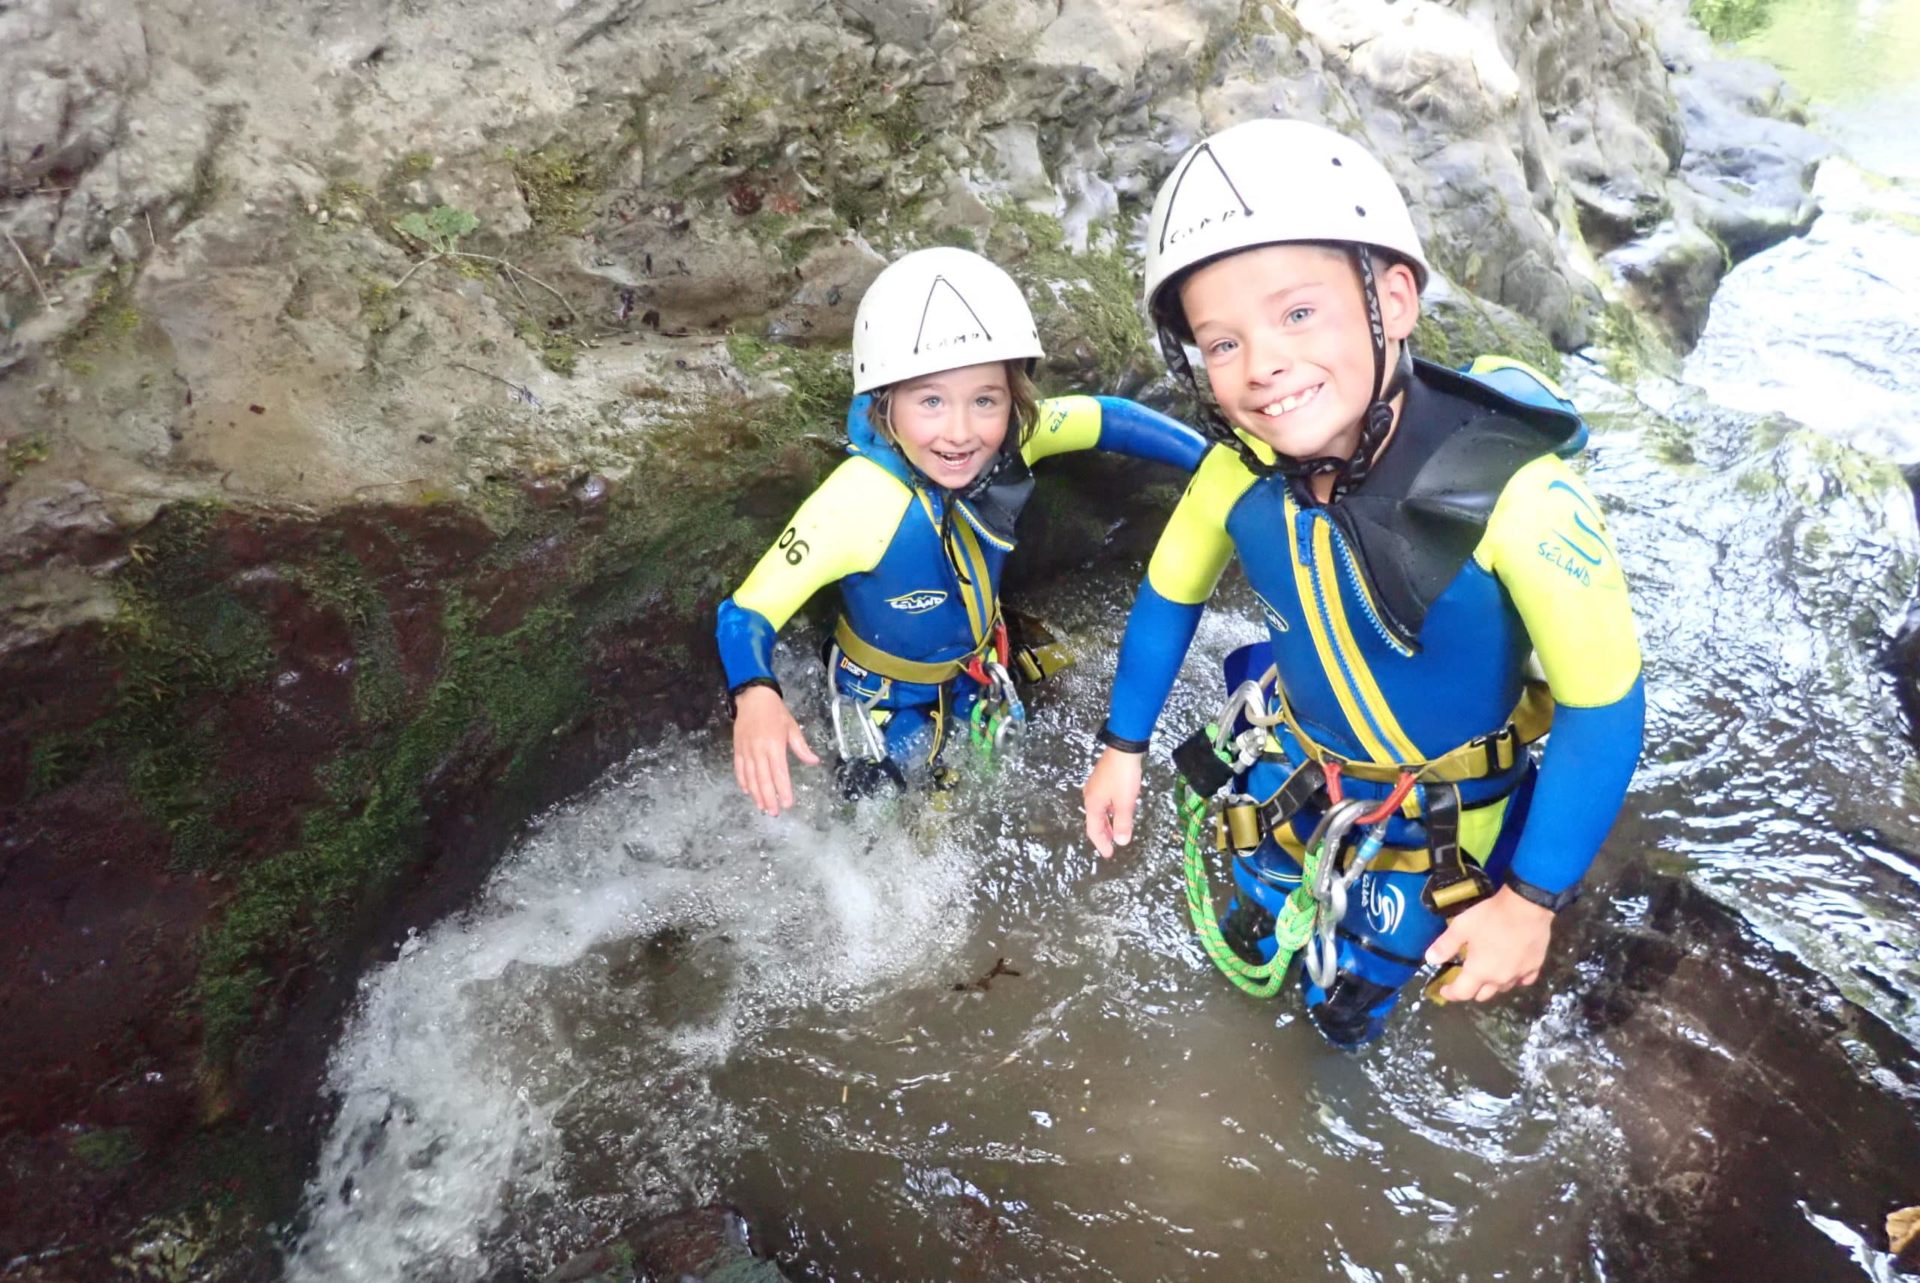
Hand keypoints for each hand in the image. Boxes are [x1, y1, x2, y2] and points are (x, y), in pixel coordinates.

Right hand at [732, 686, 820, 815]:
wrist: (753, 697)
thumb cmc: (776, 712)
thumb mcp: (792, 727)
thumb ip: (801, 747)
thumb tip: (814, 762)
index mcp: (775, 745)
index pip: (780, 773)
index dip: (783, 790)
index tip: (787, 803)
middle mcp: (759, 750)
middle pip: (764, 779)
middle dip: (769, 798)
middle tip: (774, 812)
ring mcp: (746, 750)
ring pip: (750, 777)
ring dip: (756, 794)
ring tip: (762, 807)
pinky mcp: (737, 748)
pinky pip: (739, 768)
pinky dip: (742, 781)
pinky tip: (748, 791)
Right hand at [1082, 746, 1144, 857]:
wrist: (1123, 747)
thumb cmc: (1123, 776)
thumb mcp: (1125, 802)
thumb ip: (1123, 823)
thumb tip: (1121, 842)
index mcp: (1093, 804)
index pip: (1094, 830)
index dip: (1101, 843)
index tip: (1109, 854)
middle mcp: (1090, 796)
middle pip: (1095, 821)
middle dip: (1103, 834)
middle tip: (1111, 846)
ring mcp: (1095, 786)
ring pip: (1100, 811)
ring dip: (1107, 823)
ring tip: (1116, 831)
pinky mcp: (1103, 779)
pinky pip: (1104, 802)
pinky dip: (1110, 812)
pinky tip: (1118, 811)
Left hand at [1424, 886, 1554, 1002]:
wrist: (1527, 906)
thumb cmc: (1491, 917)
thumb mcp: (1461, 927)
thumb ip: (1445, 945)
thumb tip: (1430, 959)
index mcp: (1479, 971)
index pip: (1462, 993)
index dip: (1451, 994)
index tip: (1444, 990)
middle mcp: (1499, 978)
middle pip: (1483, 995)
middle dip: (1470, 990)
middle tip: (1464, 980)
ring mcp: (1519, 974)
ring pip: (1502, 988)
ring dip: (1492, 985)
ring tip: (1486, 973)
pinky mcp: (1535, 966)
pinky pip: (1523, 980)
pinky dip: (1515, 979)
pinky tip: (1512, 971)